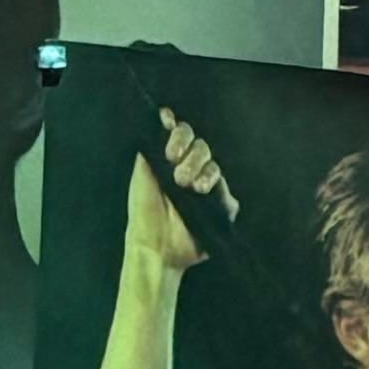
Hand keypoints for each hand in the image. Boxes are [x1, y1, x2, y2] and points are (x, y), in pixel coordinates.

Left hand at [123, 106, 235, 280]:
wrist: (155, 246)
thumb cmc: (144, 213)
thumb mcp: (141, 178)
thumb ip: (148, 151)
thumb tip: (157, 123)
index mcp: (172, 163)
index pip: (182, 136)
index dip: (178, 130)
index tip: (167, 124)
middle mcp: (191, 172)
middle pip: (201, 147)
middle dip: (190, 155)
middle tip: (178, 172)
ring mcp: (207, 190)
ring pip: (215, 167)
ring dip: (204, 172)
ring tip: (192, 187)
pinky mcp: (220, 210)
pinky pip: (228, 195)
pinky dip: (219, 192)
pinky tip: (206, 194)